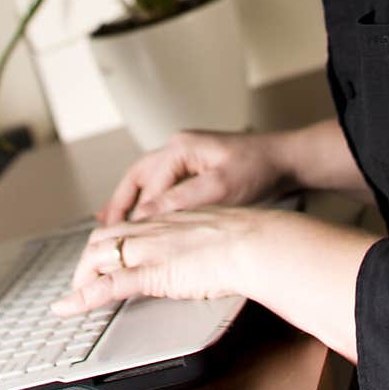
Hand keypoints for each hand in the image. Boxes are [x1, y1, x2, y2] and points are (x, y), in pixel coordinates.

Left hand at [52, 206, 263, 316]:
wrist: (256, 244)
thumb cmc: (249, 241)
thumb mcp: (218, 234)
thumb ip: (201, 242)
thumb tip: (205, 255)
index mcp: (169, 218)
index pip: (126, 226)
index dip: (108, 242)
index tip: (103, 257)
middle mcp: (153, 229)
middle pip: (102, 238)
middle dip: (87, 261)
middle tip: (83, 281)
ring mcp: (149, 250)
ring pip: (98, 257)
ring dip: (81, 278)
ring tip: (74, 297)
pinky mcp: (151, 272)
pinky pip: (107, 285)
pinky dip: (81, 297)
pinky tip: (67, 308)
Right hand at [98, 128, 290, 224]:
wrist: (283, 160)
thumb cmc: (258, 168)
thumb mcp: (222, 187)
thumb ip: (182, 200)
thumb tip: (148, 214)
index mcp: (180, 148)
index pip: (149, 186)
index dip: (137, 215)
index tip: (128, 240)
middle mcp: (176, 148)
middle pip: (135, 179)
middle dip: (119, 206)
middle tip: (104, 232)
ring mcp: (182, 156)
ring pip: (142, 180)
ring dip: (127, 202)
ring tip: (109, 226)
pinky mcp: (190, 167)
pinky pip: (157, 184)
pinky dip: (144, 200)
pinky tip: (135, 215)